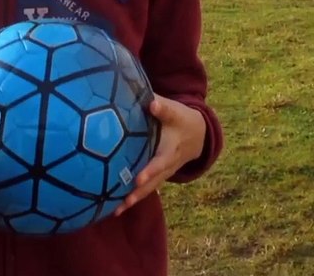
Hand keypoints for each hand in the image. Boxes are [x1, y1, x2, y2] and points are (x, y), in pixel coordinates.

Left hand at [114, 95, 206, 215]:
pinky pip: (146, 190)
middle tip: (125, 200)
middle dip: (140, 191)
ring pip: (149, 188)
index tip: (138, 178)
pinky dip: (133, 199)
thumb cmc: (182, 120)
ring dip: (134, 199)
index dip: (151, 171)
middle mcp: (168, 165)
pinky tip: (116, 209)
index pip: (161, 162)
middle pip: (154, 181)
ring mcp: (164, 173)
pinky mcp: (158, 177)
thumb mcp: (176, 112)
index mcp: (171, 149)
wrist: (198, 135)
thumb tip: (150, 103)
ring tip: (117, 210)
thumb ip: (163, 108)